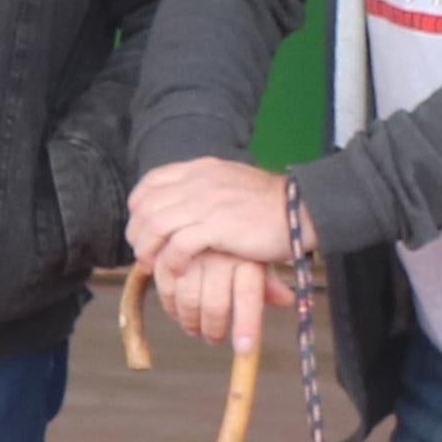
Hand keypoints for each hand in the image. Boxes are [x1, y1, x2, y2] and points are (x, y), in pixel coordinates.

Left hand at [128, 156, 311, 277]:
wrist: (303, 209)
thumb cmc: (274, 204)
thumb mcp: (234, 183)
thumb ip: (210, 188)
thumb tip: (191, 207)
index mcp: (201, 169)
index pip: (152, 182)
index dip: (138, 206)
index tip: (142, 227)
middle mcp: (198, 181)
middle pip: (147, 206)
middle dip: (138, 233)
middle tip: (144, 254)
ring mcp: (206, 202)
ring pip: (155, 226)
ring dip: (148, 250)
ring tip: (154, 267)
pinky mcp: (217, 226)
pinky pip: (178, 245)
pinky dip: (171, 261)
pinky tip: (178, 272)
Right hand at [151, 246, 292, 350]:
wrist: (221, 203)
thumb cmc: (245, 236)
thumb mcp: (262, 257)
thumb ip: (269, 281)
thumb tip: (287, 301)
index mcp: (248, 258)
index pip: (248, 297)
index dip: (247, 326)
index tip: (244, 349)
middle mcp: (222, 255)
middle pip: (215, 305)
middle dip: (213, 330)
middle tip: (213, 339)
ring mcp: (195, 252)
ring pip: (188, 298)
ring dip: (190, 321)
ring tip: (194, 329)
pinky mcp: (171, 248)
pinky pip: (166, 282)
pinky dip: (169, 302)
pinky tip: (175, 310)